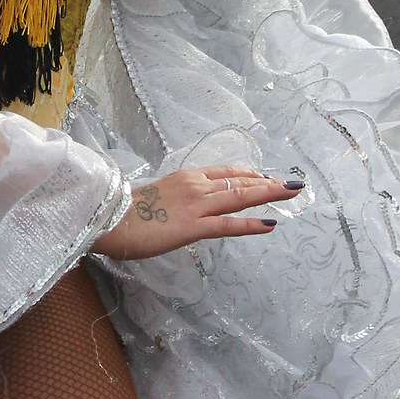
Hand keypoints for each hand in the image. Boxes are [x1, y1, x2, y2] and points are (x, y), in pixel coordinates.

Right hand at [100, 166, 303, 260]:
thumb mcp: (155, 197)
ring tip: (290, 193)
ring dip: (268, 194)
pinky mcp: (193, 226)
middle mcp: (195, 185)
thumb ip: (173, 198)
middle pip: (240, 181)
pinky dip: (251, 224)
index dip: (249, 174)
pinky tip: (269, 224)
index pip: (225, 172)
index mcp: (185, 177)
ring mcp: (196, 205)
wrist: (107, 219)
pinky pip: (228, 225)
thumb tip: (180, 206)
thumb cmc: (123, 212)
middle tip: (292, 184)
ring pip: (240, 197)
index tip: (265, 177)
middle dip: (268, 182)